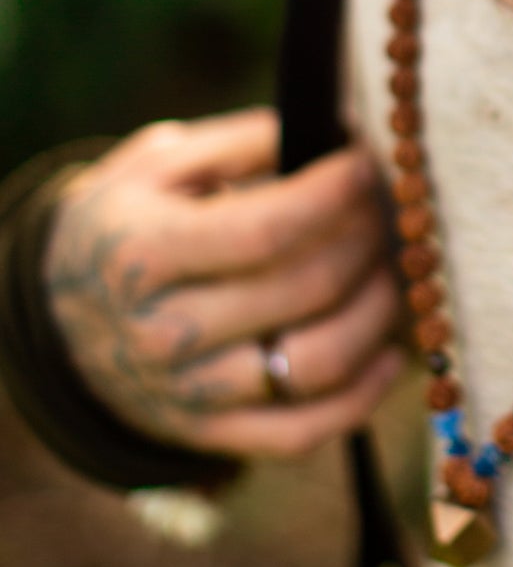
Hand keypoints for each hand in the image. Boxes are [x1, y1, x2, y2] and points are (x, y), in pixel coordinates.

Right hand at [44, 109, 404, 457]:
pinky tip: (392, 353)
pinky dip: (363, 396)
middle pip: (302, 291)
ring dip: (378, 313)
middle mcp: (160, 332)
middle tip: (390, 208)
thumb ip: (243, 142)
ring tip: (395, 269)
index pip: (263, 230)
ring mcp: (186, 393)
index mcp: (141, 251)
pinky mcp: (211, 435)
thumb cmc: (132, 221)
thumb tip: (336, 131)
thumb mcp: (157, 165)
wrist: (63, 320)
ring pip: (315, 364)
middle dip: (366, 239)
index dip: (332, 195)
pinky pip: (303, 431)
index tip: (367, 163)